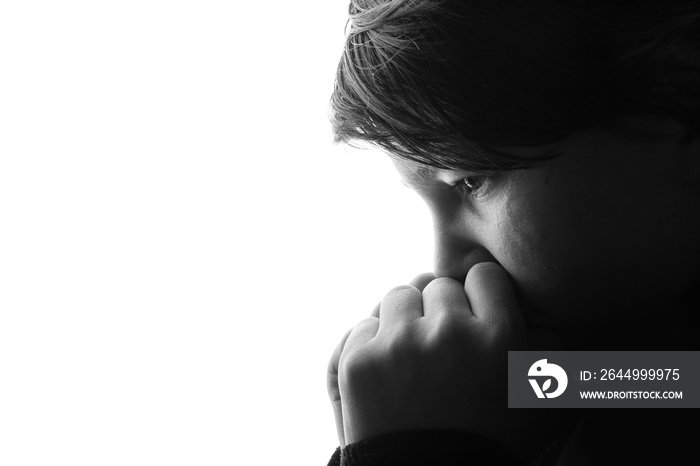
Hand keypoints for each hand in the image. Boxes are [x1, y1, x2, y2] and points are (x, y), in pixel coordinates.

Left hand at [327, 263, 565, 459]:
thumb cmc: (489, 444)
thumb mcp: (538, 401)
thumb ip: (550, 350)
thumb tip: (542, 316)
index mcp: (498, 337)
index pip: (484, 275)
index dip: (479, 295)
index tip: (475, 316)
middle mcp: (449, 332)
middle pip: (438, 285)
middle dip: (440, 311)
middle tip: (442, 347)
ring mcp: (399, 345)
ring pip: (399, 297)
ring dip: (404, 320)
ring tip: (412, 356)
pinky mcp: (359, 361)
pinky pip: (364, 325)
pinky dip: (372, 344)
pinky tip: (386, 374)